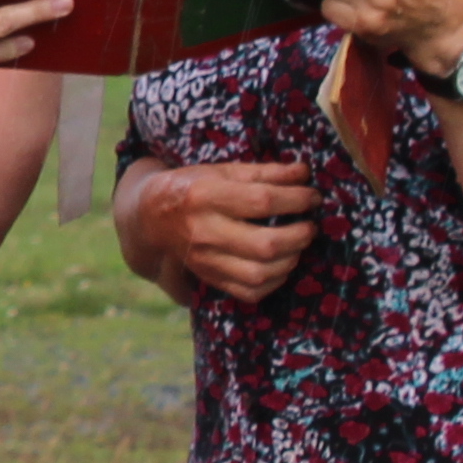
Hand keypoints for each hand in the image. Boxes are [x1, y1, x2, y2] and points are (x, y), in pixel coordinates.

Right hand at [129, 158, 321, 303]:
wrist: (149, 218)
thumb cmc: (192, 187)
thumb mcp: (221, 171)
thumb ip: (263, 172)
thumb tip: (303, 174)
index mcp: (205, 196)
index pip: (262, 200)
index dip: (296, 199)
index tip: (312, 196)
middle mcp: (203, 231)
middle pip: (264, 244)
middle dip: (299, 235)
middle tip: (309, 226)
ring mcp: (205, 260)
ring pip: (260, 273)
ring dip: (290, 259)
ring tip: (297, 244)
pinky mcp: (209, 278)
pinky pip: (250, 292)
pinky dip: (275, 281)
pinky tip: (281, 264)